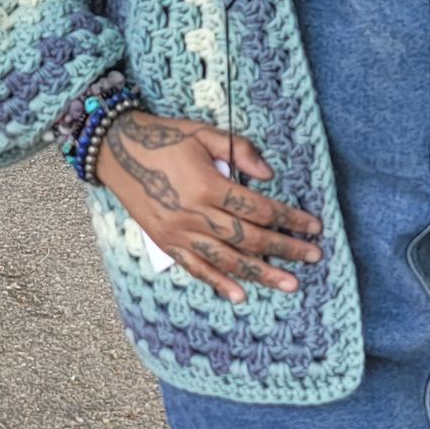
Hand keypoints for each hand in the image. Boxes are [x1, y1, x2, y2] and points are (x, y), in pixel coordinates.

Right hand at [94, 111, 324, 302]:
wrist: (115, 151)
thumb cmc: (164, 138)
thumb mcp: (204, 133)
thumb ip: (239, 150)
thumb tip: (269, 174)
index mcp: (208, 185)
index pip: (260, 209)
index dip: (290, 219)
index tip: (314, 227)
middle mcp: (195, 215)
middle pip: (250, 239)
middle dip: (285, 249)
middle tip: (313, 257)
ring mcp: (179, 233)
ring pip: (227, 260)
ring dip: (261, 274)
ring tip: (289, 284)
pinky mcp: (166, 243)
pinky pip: (196, 268)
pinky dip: (219, 283)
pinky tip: (241, 294)